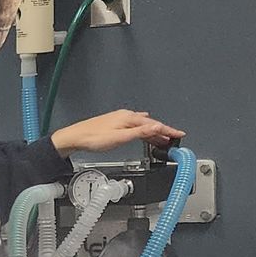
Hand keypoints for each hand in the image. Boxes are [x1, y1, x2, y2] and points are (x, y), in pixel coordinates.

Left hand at [51, 110, 183, 154]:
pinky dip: (143, 131)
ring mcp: (120, 119)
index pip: (154, 124)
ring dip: (153, 132)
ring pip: (142, 125)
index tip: (179, 134)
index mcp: (128, 118)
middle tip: (173, 140)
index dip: (168, 130)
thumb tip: (156, 127)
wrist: (75, 137)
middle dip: (162, 132)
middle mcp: (125, 116)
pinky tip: (144, 132)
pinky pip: (135, 126)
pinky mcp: (115, 124)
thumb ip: (139, 133)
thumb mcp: (120, 138)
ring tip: (162, 140)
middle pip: (149, 124)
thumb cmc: (94, 138)